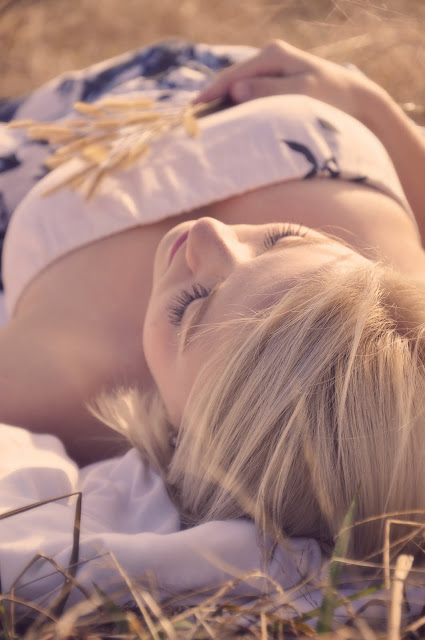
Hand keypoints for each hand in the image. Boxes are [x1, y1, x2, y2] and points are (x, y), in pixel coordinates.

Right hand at [195, 40, 385, 126]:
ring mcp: (273, 69)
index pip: (233, 75)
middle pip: (232, 78)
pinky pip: (248, 92)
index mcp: (273, 55)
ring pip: (239, 86)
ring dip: (222, 103)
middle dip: (211, 98)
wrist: (357, 100)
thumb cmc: (333, 98)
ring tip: (202, 122)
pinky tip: (226, 119)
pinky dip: (236, 105)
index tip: (192, 111)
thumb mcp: (302, 93)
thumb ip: (268, 91)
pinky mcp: (276, 82)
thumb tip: (235, 90)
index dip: (211, 93)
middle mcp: (270, 57)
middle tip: (189, 120)